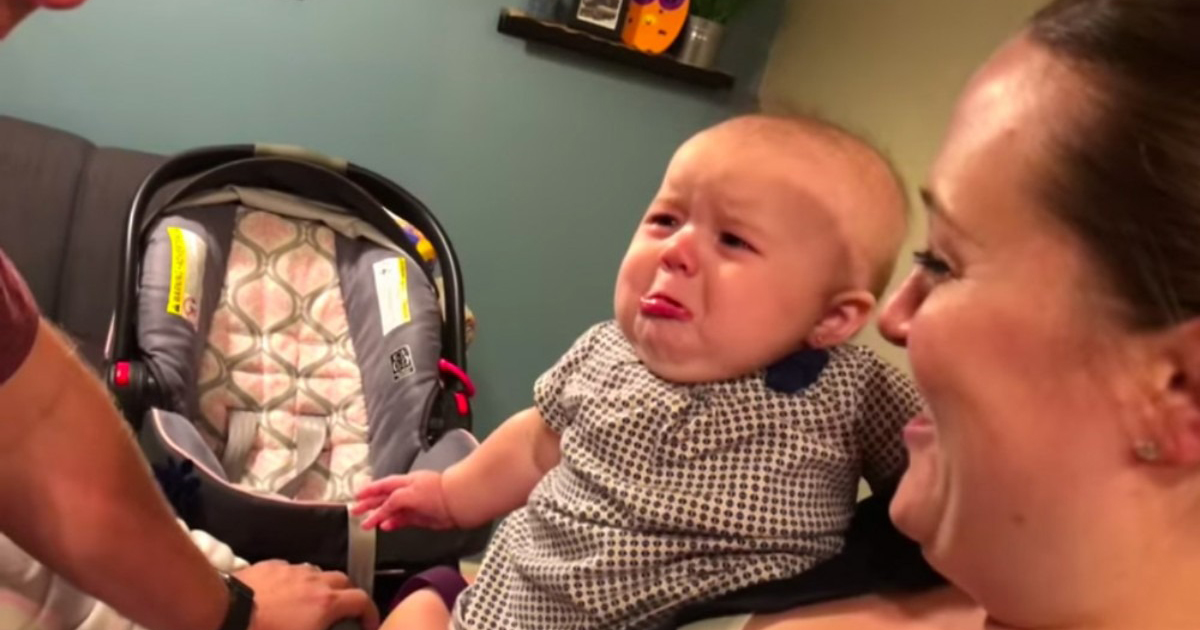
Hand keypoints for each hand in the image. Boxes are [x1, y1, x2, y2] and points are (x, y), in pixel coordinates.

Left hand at [236, 560, 378, 629]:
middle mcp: (315, 580)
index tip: (367, 626)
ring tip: (310, 603)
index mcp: (327, 603)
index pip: (362, 601)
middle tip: (342, 613)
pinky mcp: (270, 566)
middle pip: (343, 580)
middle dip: (348, 595)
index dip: (370, 614)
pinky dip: (295, 581)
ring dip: (321, 586)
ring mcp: (292, 570)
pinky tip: (282, 594)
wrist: (224, 614)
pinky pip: (291, 570)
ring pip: (317, 572)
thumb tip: (325, 629)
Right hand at [350, 471, 455, 530]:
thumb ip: (392, 500)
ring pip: (392, 511)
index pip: (382, 486)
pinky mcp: (420, 518)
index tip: (357, 497)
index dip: (369, 491)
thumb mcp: (409, 493)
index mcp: (404, 482)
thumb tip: (382, 509)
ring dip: (379, 517)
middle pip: (384, 498)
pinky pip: (402, 520)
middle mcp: (408, 492)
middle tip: (355, 511)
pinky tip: (385, 527)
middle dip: (369, 505)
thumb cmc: (436, 492)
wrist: (457, 503)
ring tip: (366, 524)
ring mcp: (414, 505)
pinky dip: (392, 524)